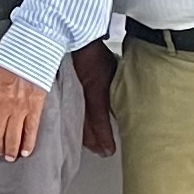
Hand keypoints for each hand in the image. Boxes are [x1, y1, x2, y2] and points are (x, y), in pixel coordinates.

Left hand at [0, 64, 49, 162]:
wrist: (29, 51)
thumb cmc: (7, 62)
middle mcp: (2, 105)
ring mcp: (19, 108)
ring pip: (13, 136)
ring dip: (10, 149)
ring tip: (10, 157)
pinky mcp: (35, 108)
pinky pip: (31, 130)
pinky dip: (28, 143)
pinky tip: (26, 152)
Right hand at [73, 41, 118, 155]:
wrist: (74, 42)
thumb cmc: (95, 54)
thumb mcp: (113, 72)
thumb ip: (119, 90)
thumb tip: (130, 104)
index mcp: (94, 94)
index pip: (99, 122)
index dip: (104, 138)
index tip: (108, 150)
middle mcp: (80, 98)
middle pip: (86, 128)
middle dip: (95, 143)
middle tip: (102, 152)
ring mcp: (69, 97)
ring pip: (76, 124)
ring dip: (84, 137)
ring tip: (92, 146)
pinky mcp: (62, 96)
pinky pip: (69, 115)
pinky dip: (73, 126)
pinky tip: (75, 132)